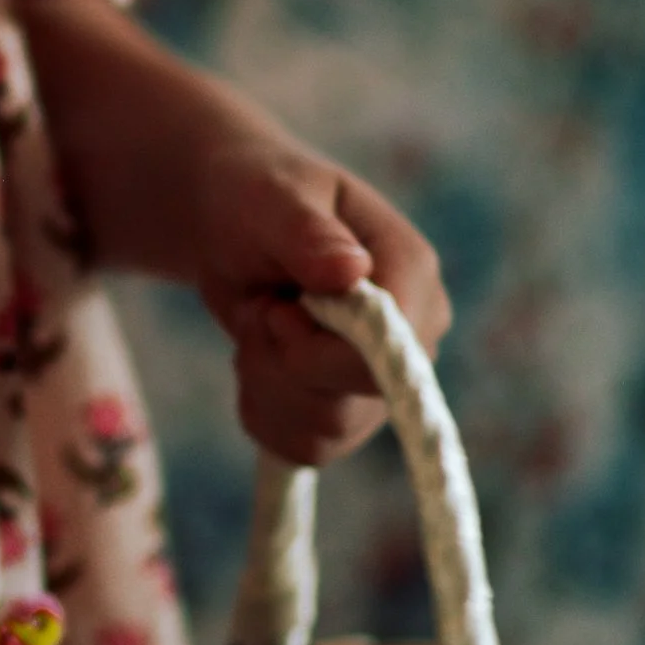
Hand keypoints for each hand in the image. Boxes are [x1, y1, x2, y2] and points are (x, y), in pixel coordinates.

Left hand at [187, 138, 448, 467]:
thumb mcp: (271, 198)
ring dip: (266, 384)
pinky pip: (306, 448)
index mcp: (411, 271)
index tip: (276, 311)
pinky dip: (262, 410)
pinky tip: (257, 360)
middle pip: (357, 403)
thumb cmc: (256, 197)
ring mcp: (385, 379)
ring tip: (261, 323)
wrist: (231, 223)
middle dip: (283, 366)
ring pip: (327, 434)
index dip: (318, 352)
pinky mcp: (351, 409)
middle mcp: (414, 335)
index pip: (391, 354)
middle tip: (262, 308)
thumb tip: (351, 270)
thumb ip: (307, 234)